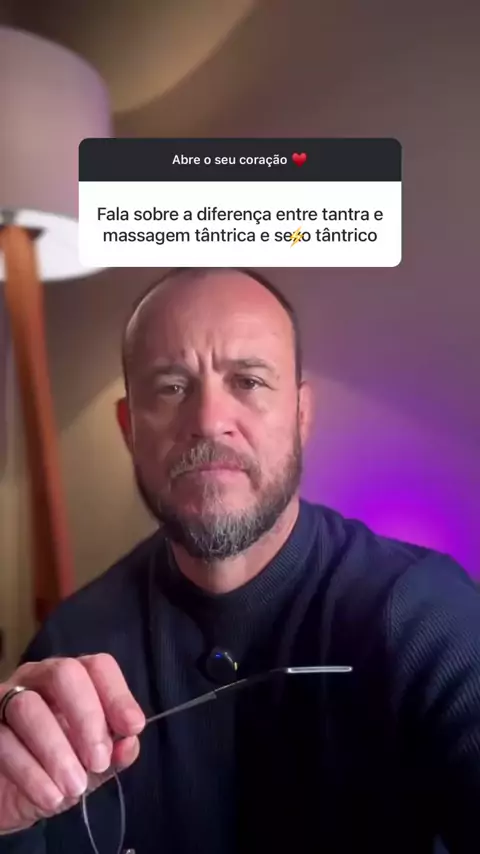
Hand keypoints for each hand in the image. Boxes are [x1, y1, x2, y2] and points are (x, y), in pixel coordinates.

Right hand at [0, 654, 144, 832]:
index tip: (132, 728)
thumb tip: (130, 743)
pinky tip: (50, 797)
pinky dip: (31, 773)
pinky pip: (3, 740)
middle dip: (86, 716)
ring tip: (75, 787)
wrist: (9, 799)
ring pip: (28, 707)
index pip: (98, 667)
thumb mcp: (91, 766)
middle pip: (64, 673)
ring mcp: (5, 698)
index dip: (117, 694)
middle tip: (99, 761)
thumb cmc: (57, 769)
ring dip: (56, 751)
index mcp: (73, 680)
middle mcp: (38, 678)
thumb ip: (114, 753)